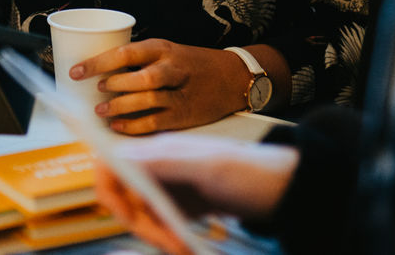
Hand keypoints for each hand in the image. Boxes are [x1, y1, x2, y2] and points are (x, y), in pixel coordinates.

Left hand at [72, 40, 251, 133]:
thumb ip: (140, 61)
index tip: (77, 71)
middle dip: (114, 85)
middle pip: (141, 77)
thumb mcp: (167, 52)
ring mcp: (180, 94)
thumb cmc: (191, 64)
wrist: (233, 77)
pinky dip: (134, 126)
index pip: (125, 53)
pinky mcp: (184, 115)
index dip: (98, 62)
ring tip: (102, 110)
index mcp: (162, 49)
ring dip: (121, 107)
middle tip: (97, 90)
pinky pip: (155, 122)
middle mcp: (172, 70)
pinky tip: (119, 126)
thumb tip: (99, 73)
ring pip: (148, 101)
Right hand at [94, 134, 297, 254]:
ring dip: (156, 235)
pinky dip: (168, 238)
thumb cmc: (253, 172)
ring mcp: (170, 186)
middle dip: (140, 224)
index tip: (127, 217)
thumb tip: (122, 159)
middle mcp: (159, 166)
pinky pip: (161, 224)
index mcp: (160, 150)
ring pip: (143, 215)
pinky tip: (183, 246)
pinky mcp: (182, 205)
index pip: (112, 165)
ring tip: (181, 249)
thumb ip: (165, 162)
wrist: (285, 188)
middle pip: (126, 197)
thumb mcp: (210, 167)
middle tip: (167, 244)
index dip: (109, 192)